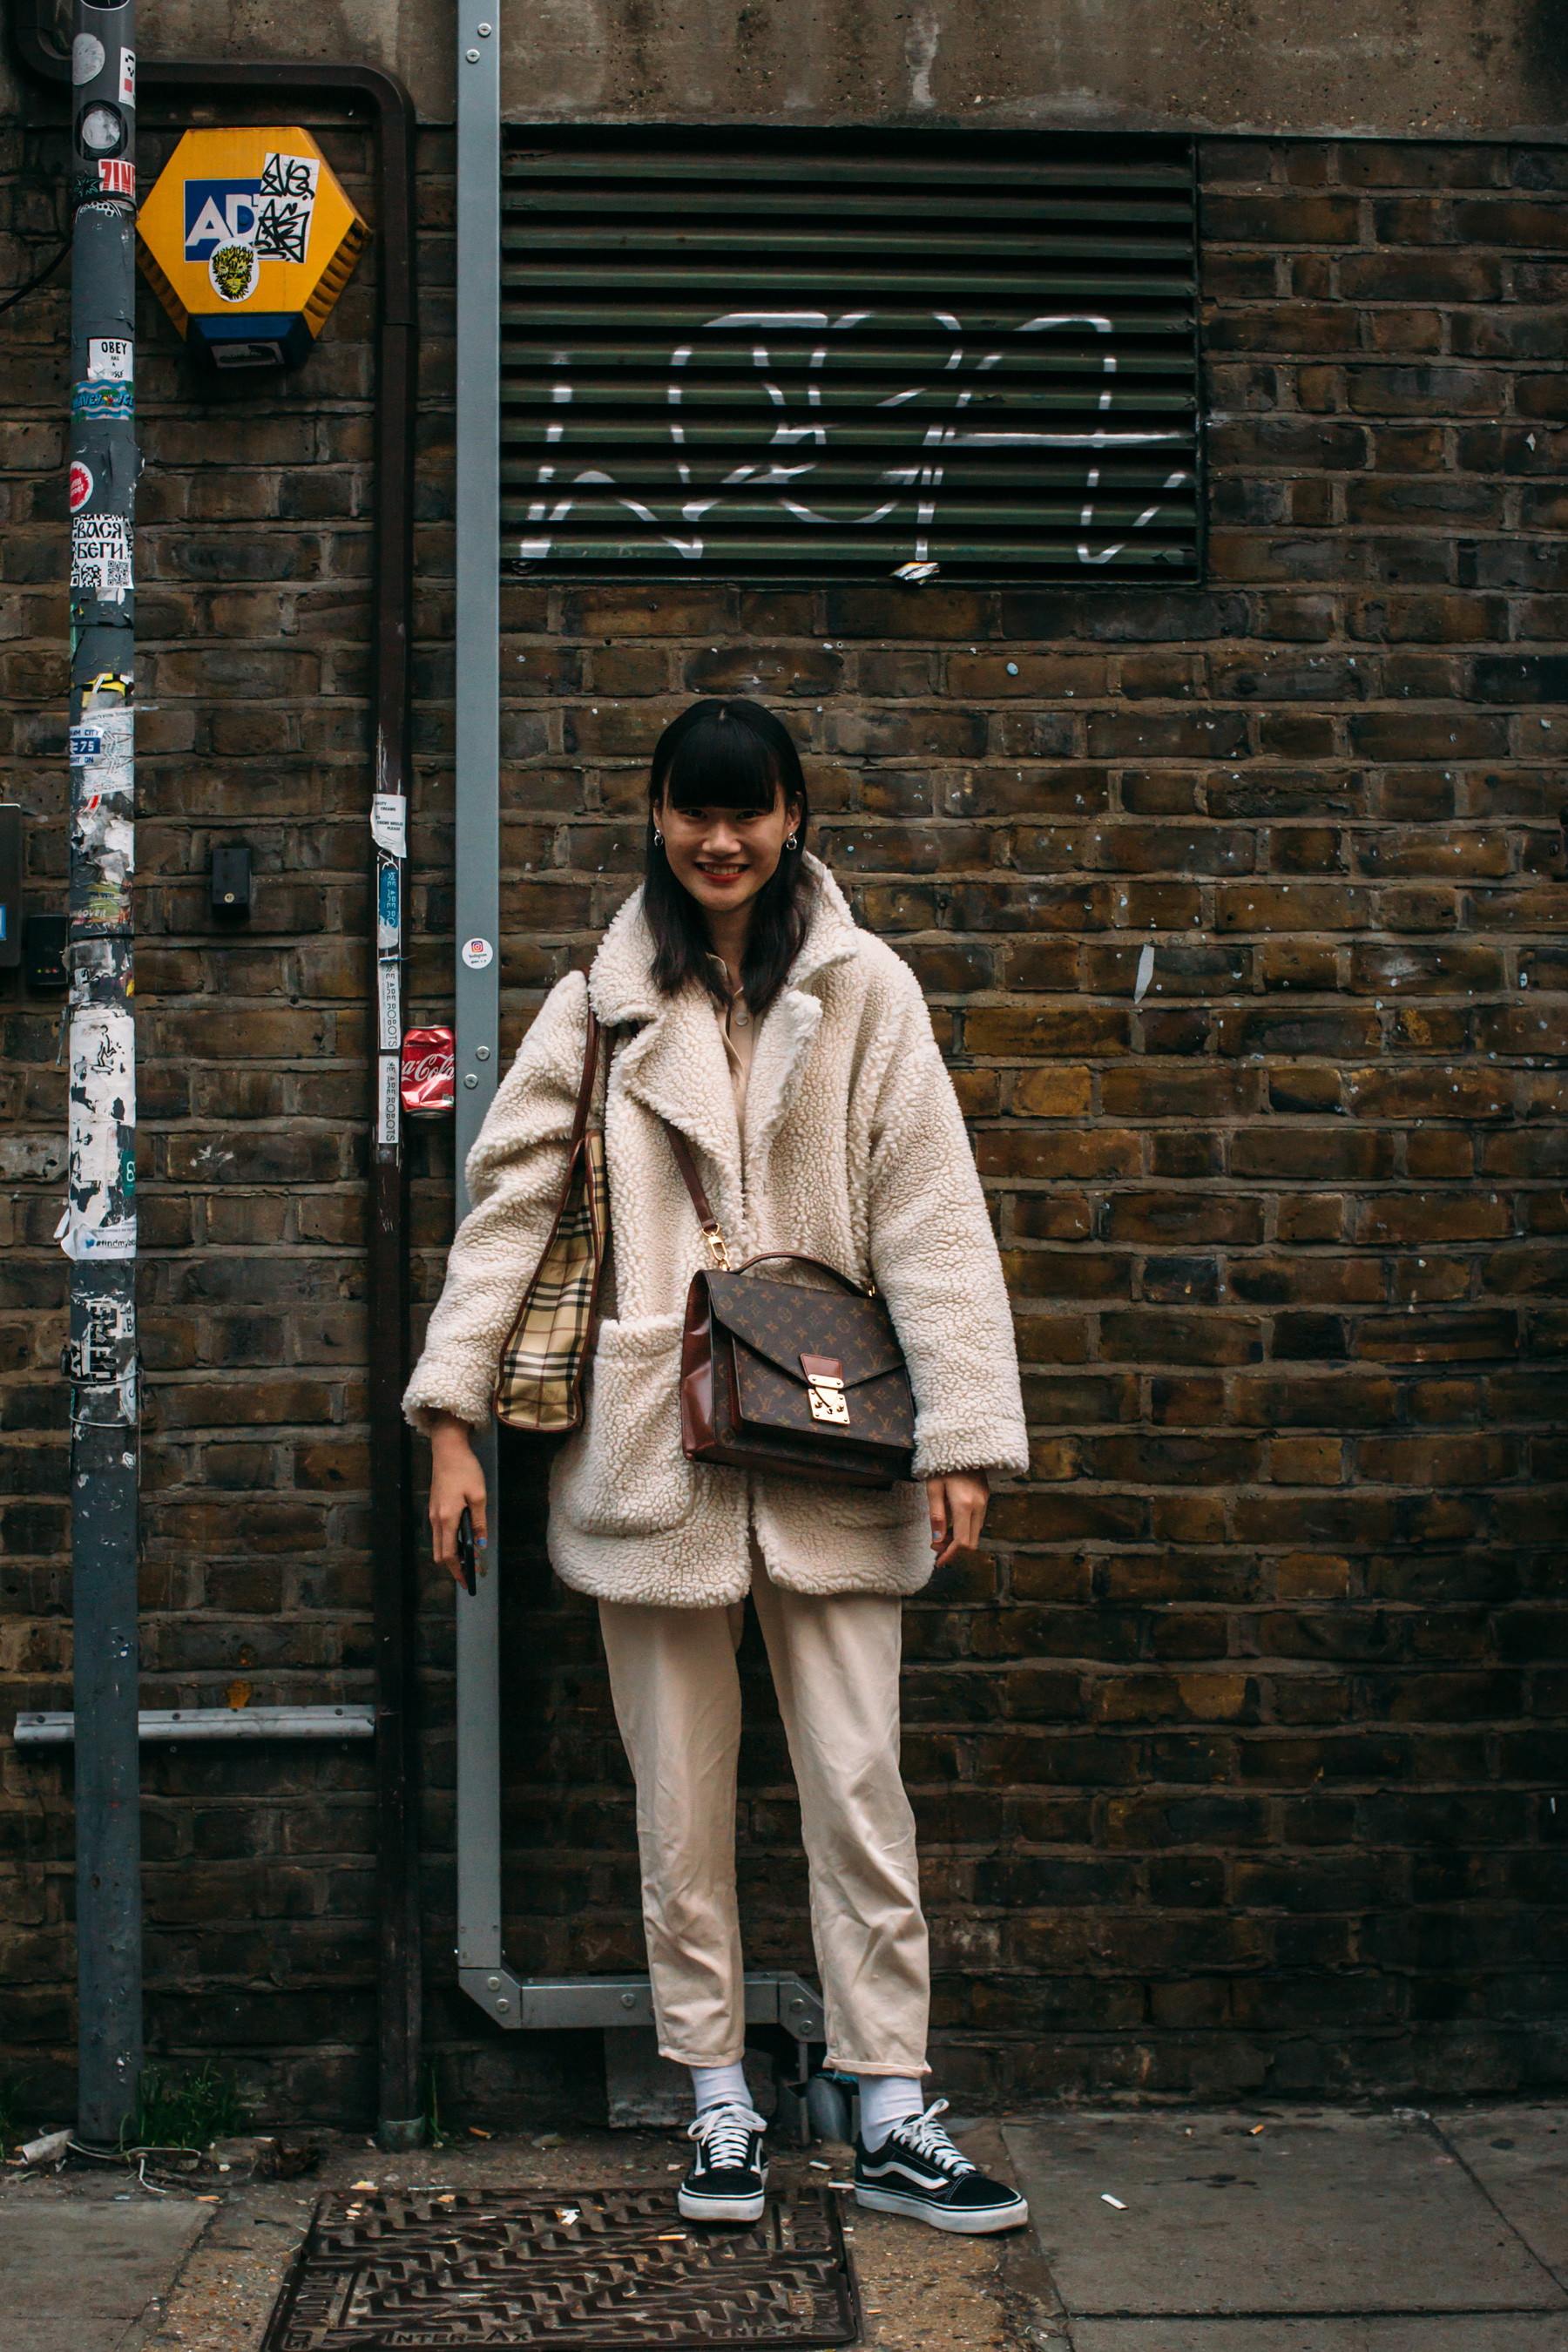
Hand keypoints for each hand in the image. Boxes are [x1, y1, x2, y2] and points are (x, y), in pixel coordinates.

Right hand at [428, 1413, 487, 1586]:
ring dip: (451, 1555)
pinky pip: (440, 1533)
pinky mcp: (434, 1507)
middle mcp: (436, 1519)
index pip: (449, 1555)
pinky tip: (462, 1540)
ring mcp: (433, 1513)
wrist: (448, 1450)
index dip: (458, 1571)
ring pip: (439, 1544)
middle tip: (470, 1574)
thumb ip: (479, 1523)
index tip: (468, 1581)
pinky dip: (449, 1543)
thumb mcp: (478, 1496)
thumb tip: (480, 1545)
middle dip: (454, 1567)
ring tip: (469, 1560)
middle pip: (440, 1554)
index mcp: (446, 1518)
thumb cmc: (465, 1470)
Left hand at [926, 1470, 989, 1568]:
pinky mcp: (985, 1497)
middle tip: (935, 1547)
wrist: (962, 1443)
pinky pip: (977, 1521)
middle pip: (971, 1542)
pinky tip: (951, 1525)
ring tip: (941, 1536)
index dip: (950, 1556)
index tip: (939, 1562)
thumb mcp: (933, 1489)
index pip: (962, 1542)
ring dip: (959, 1540)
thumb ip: (936, 1516)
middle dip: (953, 1550)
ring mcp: (984, 1502)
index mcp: (964, 1505)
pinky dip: (965, 1529)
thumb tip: (937, 1540)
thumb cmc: (942, 1465)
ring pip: (975, 1533)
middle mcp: (979, 1506)